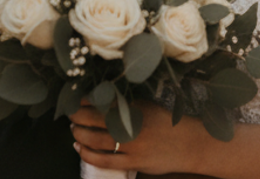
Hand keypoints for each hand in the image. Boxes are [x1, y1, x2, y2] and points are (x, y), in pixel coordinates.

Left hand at [70, 102, 204, 175]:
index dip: (83, 100)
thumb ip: (125, 104)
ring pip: (95, 139)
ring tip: (73, 129)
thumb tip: (99, 99)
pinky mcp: (134, 162)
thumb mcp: (147, 106)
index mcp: (134, 106)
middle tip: (69, 113)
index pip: (101, 100)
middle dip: (76, 115)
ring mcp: (131, 145)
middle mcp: (131, 124)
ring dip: (79, 134)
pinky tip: (80, 148)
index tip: (74, 98)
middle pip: (93, 118)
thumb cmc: (168, 123)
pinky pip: (103, 160)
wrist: (190, 144)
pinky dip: (87, 154)